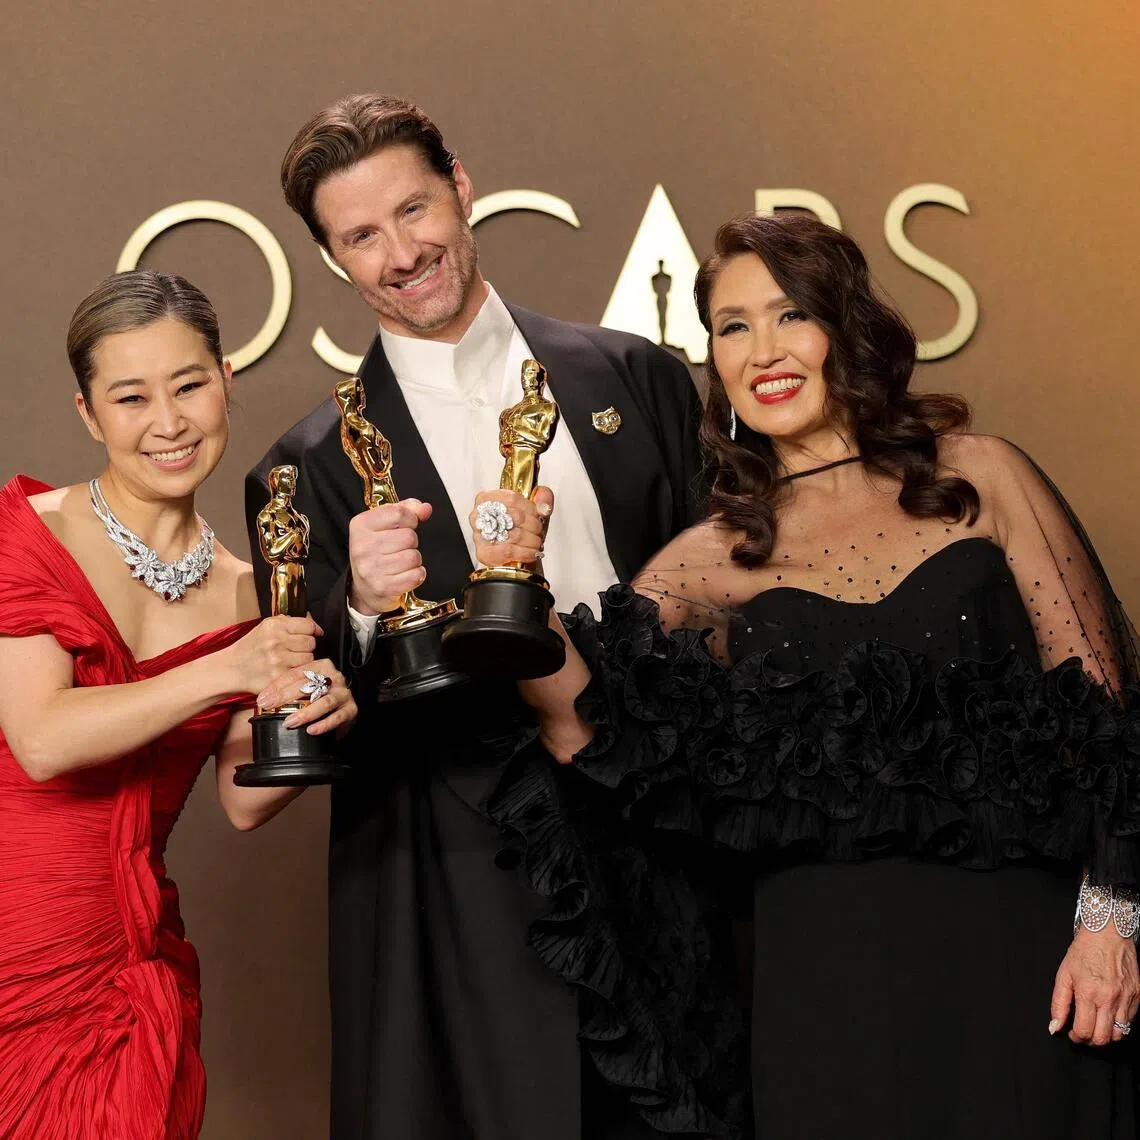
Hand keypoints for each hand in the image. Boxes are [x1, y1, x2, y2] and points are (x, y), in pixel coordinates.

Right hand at [225, 615, 319, 694]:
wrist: (232, 668)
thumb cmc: (253, 646)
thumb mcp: (268, 626)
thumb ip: (291, 622)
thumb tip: (314, 624)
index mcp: (275, 626)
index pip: (309, 626)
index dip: (312, 630)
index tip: (309, 634)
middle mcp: (277, 642)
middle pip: (311, 643)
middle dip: (307, 646)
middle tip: (296, 649)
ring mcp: (278, 661)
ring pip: (309, 658)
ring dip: (303, 660)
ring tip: (291, 660)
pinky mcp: (279, 677)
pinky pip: (301, 672)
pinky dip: (298, 672)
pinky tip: (288, 669)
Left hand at [256, 659, 357, 735]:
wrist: (341, 709)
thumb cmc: (317, 697)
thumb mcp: (302, 688)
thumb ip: (287, 689)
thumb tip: (263, 699)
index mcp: (321, 666)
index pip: (296, 674)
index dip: (277, 686)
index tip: (263, 699)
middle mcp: (334, 677)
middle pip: (308, 685)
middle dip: (286, 697)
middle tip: (270, 707)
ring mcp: (344, 693)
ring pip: (325, 702)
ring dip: (306, 713)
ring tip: (290, 722)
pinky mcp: (351, 709)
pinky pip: (338, 717)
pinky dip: (324, 724)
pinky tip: (311, 730)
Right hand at [349, 498, 431, 614]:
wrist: (364, 589)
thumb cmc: (376, 553)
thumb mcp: (384, 526)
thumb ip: (405, 510)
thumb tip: (425, 508)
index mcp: (361, 525)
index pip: (398, 513)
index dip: (410, 519)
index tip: (406, 525)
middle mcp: (362, 546)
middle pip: (409, 537)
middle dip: (411, 543)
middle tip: (399, 549)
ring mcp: (371, 568)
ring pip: (414, 557)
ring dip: (414, 560)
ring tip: (400, 563)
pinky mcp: (383, 587)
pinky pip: (416, 575)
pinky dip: (416, 575)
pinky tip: (404, 575)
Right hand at [469, 487, 552, 568]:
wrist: (510, 558)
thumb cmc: (519, 531)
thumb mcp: (533, 510)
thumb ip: (542, 498)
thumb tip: (544, 505)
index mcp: (487, 498)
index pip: (513, 498)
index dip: (532, 508)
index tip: (538, 515)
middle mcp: (479, 515)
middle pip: (516, 517)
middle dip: (535, 526)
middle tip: (539, 532)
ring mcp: (480, 535)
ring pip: (516, 535)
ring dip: (533, 541)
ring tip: (536, 543)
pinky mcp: (484, 553)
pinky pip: (510, 551)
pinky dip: (527, 553)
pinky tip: (532, 553)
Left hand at [1051, 925, 1139, 1043]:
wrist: (1107, 934)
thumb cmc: (1083, 952)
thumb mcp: (1064, 974)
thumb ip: (1058, 1003)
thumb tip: (1054, 1027)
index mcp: (1088, 994)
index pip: (1084, 1031)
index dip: (1076, 1037)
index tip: (1072, 1033)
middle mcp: (1109, 999)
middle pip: (1103, 1038)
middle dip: (1090, 1040)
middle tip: (1083, 1033)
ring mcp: (1126, 999)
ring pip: (1119, 1034)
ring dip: (1106, 1035)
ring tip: (1096, 1026)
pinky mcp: (1137, 996)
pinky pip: (1130, 1021)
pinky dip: (1119, 1024)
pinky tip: (1108, 1015)